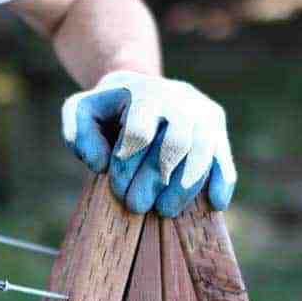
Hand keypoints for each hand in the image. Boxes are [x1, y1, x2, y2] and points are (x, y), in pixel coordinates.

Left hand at [62, 70, 236, 216]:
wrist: (142, 89)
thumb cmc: (109, 109)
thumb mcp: (82, 111)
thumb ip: (77, 131)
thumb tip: (102, 163)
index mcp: (145, 93)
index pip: (140, 131)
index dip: (127, 164)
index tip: (117, 187)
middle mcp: (179, 99)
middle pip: (174, 143)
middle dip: (154, 180)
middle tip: (136, 206)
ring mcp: (203, 114)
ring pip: (202, 152)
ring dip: (184, 187)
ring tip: (165, 211)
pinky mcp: (218, 130)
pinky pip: (224, 157)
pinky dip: (222, 181)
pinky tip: (216, 204)